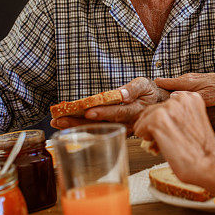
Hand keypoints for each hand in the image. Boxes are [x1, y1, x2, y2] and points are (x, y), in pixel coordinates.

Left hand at [51, 77, 169, 131]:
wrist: (157, 105)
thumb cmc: (150, 93)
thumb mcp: (145, 85)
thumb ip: (134, 88)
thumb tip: (123, 94)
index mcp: (134, 111)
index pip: (117, 112)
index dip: (103, 112)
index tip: (87, 111)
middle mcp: (125, 123)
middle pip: (101, 124)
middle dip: (79, 122)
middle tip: (60, 119)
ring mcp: (118, 129)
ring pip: (96, 128)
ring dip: (76, 126)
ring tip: (57, 122)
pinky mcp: (113, 129)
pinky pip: (96, 129)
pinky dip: (81, 127)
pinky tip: (66, 124)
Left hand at [133, 91, 214, 187]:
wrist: (207, 165)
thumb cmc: (202, 150)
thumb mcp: (194, 123)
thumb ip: (179, 115)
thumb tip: (159, 119)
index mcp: (191, 97)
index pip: (166, 105)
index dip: (165, 120)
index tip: (171, 132)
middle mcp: (180, 98)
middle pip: (153, 110)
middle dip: (154, 125)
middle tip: (164, 141)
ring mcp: (169, 108)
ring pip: (146, 118)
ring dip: (149, 132)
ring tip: (162, 144)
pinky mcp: (158, 120)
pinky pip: (140, 128)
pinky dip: (144, 138)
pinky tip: (158, 146)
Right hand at [155, 72, 214, 106]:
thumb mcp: (204, 98)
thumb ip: (187, 98)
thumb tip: (171, 98)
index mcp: (185, 81)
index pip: (163, 82)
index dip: (153, 89)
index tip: (145, 97)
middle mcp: (186, 78)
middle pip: (167, 85)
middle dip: (160, 94)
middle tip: (153, 107)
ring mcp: (190, 79)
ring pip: (175, 87)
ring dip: (169, 95)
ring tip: (165, 106)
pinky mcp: (196, 81)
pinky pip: (182, 87)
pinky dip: (178, 94)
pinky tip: (180, 102)